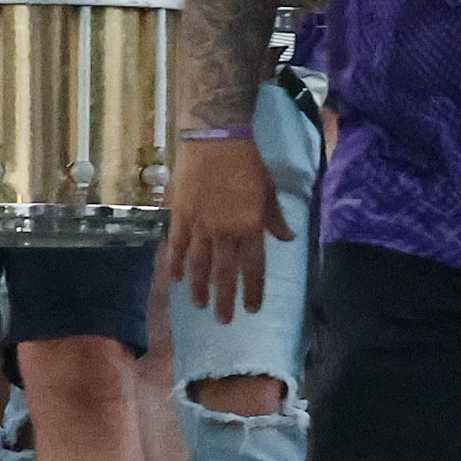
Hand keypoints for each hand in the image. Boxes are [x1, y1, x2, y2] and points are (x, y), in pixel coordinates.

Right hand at [168, 133, 290, 317]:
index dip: (253, 290)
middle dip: (224, 299)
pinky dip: (175, 261)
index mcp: (250, 227)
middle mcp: (225, 231)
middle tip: (223, 320)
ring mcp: (199, 224)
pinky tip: (174, 277)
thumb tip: (286, 239)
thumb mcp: (269, 191)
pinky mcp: (180, 213)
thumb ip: (274, 218)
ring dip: (199, 286)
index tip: (251, 309)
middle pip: (224, 272)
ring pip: (199, 263)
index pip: (253, 267)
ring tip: (198, 305)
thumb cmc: (247, 163)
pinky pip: (177, 243)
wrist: (215, 140)